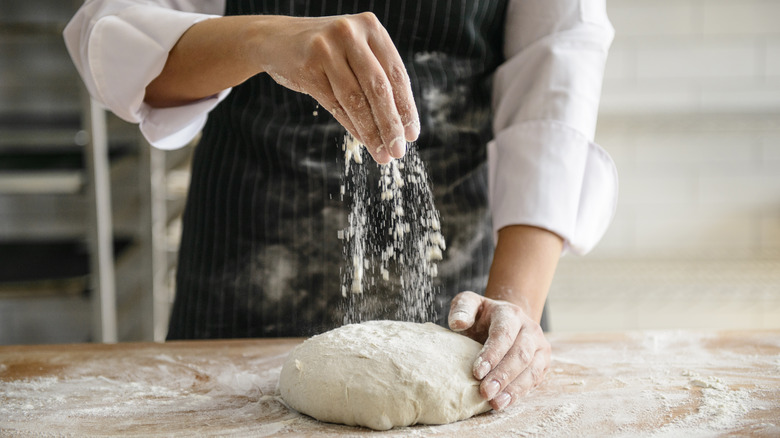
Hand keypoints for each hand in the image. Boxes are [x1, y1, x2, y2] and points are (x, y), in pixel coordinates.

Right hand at [252, 13, 419, 162]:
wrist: (276, 40)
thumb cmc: (326, 52)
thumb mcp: (355, 53)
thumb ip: (377, 78)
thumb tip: (402, 126)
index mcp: (370, 27)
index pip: (396, 73)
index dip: (406, 107)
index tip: (413, 134)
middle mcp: (350, 33)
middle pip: (378, 87)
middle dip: (391, 123)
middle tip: (399, 150)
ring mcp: (326, 48)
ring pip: (356, 99)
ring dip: (371, 132)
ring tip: (382, 154)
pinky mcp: (307, 67)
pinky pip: (335, 104)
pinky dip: (351, 126)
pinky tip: (363, 141)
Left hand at [449, 291, 550, 410]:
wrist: (505, 320)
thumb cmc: (482, 316)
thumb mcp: (469, 304)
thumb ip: (462, 309)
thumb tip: (458, 324)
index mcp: (511, 314)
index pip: (504, 334)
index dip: (492, 354)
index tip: (477, 372)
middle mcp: (530, 329)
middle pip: (520, 354)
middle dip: (502, 375)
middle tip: (485, 392)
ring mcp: (540, 347)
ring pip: (531, 370)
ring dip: (513, 388)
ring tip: (495, 403)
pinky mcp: (543, 363)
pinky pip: (534, 380)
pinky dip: (519, 393)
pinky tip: (504, 403)